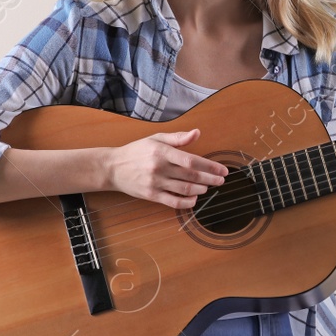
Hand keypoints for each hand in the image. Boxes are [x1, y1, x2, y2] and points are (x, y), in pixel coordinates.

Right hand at [106, 128, 228, 208]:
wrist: (113, 167)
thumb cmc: (137, 151)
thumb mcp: (156, 139)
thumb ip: (178, 138)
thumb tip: (197, 133)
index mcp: (162, 152)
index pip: (191, 160)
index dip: (210, 166)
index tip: (222, 170)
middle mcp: (159, 167)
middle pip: (191, 175)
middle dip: (210, 179)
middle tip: (221, 180)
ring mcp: (155, 183)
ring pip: (185, 189)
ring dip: (201, 189)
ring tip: (208, 186)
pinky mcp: (151, 195)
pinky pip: (173, 202)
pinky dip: (187, 202)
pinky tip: (194, 198)